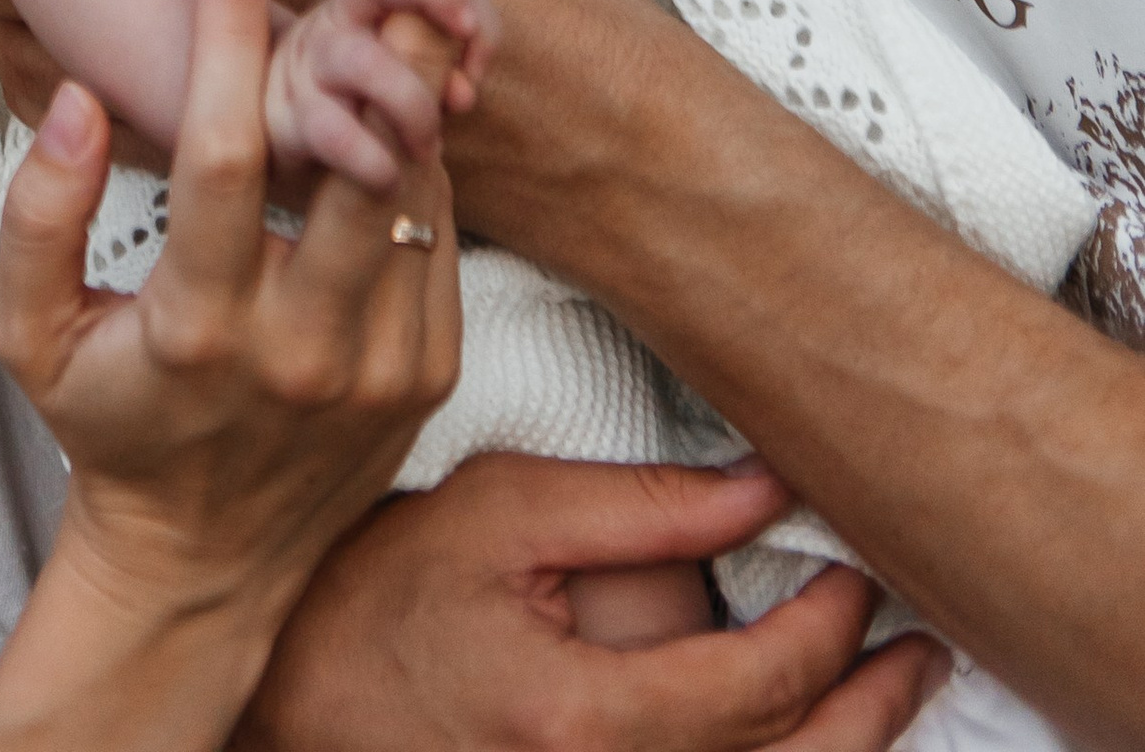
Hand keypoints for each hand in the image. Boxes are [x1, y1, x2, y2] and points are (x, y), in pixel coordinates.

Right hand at [0, 0, 458, 674]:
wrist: (205, 560)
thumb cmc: (110, 424)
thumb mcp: (28, 333)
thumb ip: (38, 214)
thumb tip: (81, 102)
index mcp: (197, 330)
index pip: (221, 164)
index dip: (227, 48)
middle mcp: (301, 352)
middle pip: (356, 168)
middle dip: (374, 50)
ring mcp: (378, 368)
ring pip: (413, 195)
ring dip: (411, 94)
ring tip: (406, 2)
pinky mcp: (428, 374)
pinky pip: (437, 239)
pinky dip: (421, 165)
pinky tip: (403, 101)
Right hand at [238, 455, 952, 751]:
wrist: (297, 698)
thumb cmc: (380, 599)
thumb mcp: (504, 514)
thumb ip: (638, 506)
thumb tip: (762, 485)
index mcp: (587, 719)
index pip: (761, 686)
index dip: (829, 628)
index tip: (854, 574)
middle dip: (870, 710)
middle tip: (913, 651)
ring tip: (888, 700)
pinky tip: (796, 744)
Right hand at [265, 0, 495, 192]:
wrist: (276, 140)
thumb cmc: (357, 100)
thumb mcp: (401, 65)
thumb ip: (441, 43)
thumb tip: (470, 46)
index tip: (473, 32)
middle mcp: (332, 21)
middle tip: (464, 60)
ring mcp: (307, 67)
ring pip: (361, 60)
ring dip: (413, 106)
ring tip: (429, 147)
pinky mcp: (288, 121)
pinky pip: (333, 132)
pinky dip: (373, 158)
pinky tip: (392, 178)